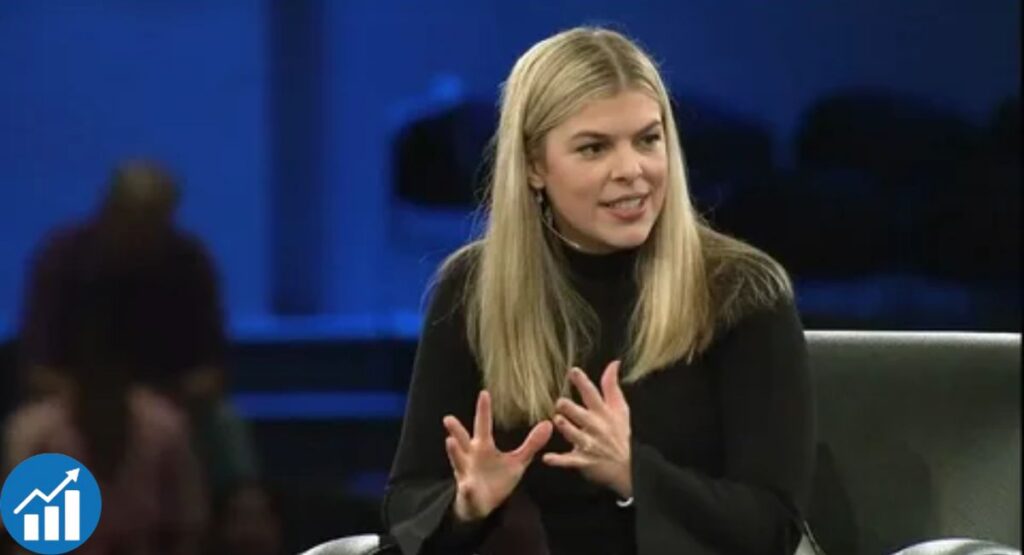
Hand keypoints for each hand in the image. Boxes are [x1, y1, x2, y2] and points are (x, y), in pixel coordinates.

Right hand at [443, 391, 552, 522]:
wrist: (484, 504)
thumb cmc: (498, 478)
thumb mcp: (518, 461)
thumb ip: (531, 444)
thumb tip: (548, 424)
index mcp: (483, 446)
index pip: (483, 425)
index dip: (484, 410)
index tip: (484, 393)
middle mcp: (471, 456)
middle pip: (463, 440)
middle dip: (456, 430)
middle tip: (448, 418)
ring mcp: (466, 473)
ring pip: (458, 461)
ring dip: (454, 452)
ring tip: (450, 442)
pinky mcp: (468, 492)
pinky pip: (467, 490)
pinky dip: (467, 489)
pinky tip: (467, 486)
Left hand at [543, 361, 632, 497]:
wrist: (628, 466)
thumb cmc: (620, 433)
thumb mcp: (620, 408)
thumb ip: (612, 385)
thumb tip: (613, 363)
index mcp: (603, 413)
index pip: (592, 394)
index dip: (583, 382)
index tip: (573, 371)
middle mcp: (595, 427)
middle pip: (581, 415)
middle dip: (571, 408)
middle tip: (560, 402)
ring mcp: (590, 444)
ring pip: (575, 435)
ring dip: (567, 428)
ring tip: (558, 420)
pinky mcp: (583, 461)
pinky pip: (569, 460)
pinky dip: (558, 460)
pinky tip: (547, 458)